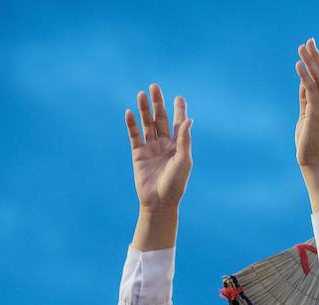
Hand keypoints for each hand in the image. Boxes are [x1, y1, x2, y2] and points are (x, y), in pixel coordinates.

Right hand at [125, 83, 192, 211]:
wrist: (159, 202)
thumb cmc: (175, 184)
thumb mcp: (184, 161)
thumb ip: (185, 141)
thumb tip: (189, 120)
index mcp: (178, 146)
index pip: (179, 124)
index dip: (179, 110)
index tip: (179, 97)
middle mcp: (165, 145)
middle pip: (161, 119)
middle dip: (158, 104)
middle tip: (155, 87)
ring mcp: (151, 148)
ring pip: (147, 124)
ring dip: (144, 110)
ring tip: (141, 94)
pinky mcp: (138, 154)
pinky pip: (134, 136)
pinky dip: (132, 124)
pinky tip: (129, 112)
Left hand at [295, 38, 318, 168]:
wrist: (314, 162)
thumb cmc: (310, 142)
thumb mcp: (307, 115)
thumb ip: (306, 98)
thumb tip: (303, 80)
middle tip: (310, 40)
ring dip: (310, 61)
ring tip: (302, 46)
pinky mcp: (317, 113)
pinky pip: (311, 90)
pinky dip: (304, 76)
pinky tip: (298, 65)